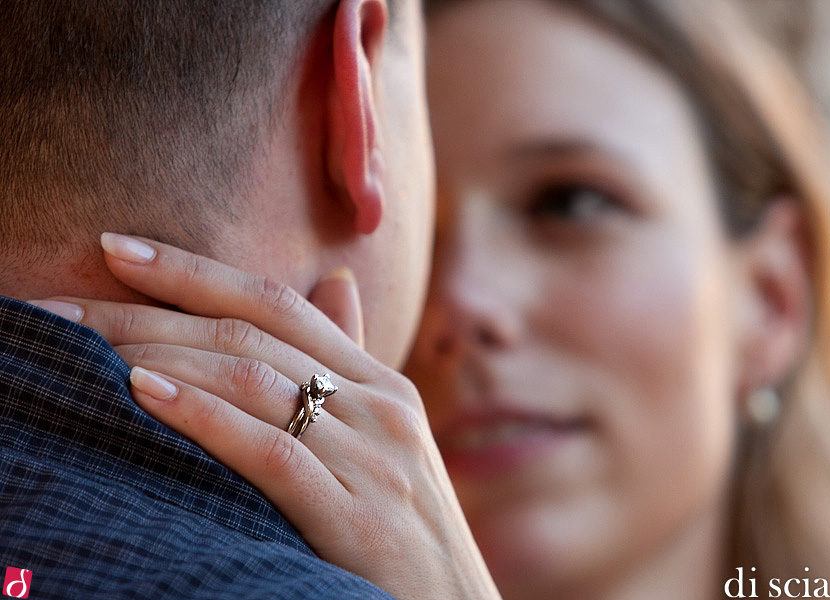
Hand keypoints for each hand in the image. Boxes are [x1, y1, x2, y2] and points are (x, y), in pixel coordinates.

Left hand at [30, 233, 499, 599]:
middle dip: (147, 312)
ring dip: (156, 355)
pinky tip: (144, 393)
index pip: (278, 302)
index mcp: (382, 382)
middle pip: (251, 336)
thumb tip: (335, 280)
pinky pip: (271, 450)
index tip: (116, 248)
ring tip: (80, 345)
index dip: (195, 271)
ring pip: (252, 382)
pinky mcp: (357, 515)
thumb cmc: (402, 527)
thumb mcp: (386, 437)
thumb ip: (351, 360)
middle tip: (60, 307)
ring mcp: (373, 457)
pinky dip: (203, 417)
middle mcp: (381, 405)